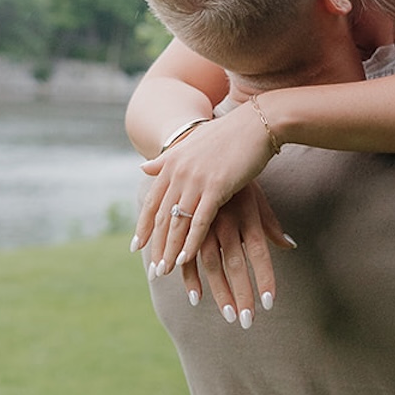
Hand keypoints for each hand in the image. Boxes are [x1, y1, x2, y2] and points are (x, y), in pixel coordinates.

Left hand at [134, 107, 288, 291]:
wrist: (256, 123)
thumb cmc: (227, 134)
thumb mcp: (192, 145)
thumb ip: (166, 160)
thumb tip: (143, 167)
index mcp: (171, 163)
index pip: (152, 201)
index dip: (144, 226)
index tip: (137, 247)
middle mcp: (178, 172)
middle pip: (162, 216)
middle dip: (156, 245)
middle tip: (152, 269)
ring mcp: (196, 180)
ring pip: (177, 222)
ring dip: (170, 250)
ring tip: (165, 271)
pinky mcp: (216, 187)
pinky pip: (199, 221)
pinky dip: (191, 242)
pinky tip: (186, 259)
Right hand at [186, 185, 291, 322]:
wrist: (202, 152)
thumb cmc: (237, 181)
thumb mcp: (256, 200)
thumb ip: (271, 226)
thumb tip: (290, 246)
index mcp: (246, 215)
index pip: (259, 252)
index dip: (264, 277)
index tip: (268, 304)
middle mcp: (226, 222)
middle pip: (235, 264)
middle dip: (241, 293)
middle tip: (247, 321)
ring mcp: (204, 225)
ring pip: (210, 264)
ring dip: (219, 292)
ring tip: (230, 315)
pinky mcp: (185, 226)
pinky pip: (186, 257)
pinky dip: (189, 278)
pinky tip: (196, 298)